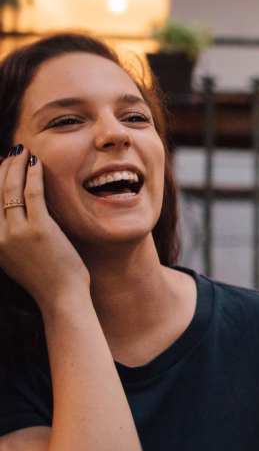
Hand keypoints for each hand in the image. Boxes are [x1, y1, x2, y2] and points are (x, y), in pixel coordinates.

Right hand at [0, 149, 88, 305]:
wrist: (61, 297)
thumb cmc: (45, 277)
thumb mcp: (15, 257)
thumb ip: (7, 236)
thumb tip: (10, 212)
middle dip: (2, 167)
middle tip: (12, 153)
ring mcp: (18, 233)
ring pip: (11, 190)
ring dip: (15, 167)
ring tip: (23, 153)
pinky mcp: (40, 230)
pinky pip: (33, 195)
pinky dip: (33, 176)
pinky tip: (37, 164)